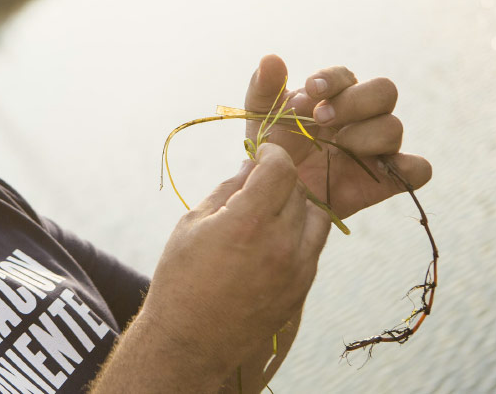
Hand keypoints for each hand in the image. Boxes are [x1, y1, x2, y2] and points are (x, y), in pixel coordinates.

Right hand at [94, 144, 330, 391]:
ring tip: (268, 211)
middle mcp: (280, 244)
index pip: (280, 168)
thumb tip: (250, 165)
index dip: (272, 153)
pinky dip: (299, 232)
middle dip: (278, 179)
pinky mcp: (301, 288)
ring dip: (295, 204)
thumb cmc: (180, 279)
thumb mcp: (192, 224)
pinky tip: (272, 238)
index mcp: (248, 223)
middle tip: (256, 184)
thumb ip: (227, 190)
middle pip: (297, 189)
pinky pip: (313, 246)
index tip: (262, 153)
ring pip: (314, 215)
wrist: (189, 341)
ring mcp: (296, 269)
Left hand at [244, 55, 431, 218]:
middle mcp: (363, 116)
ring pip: (395, 127)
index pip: (346, 76)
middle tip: (321, 119)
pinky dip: (409, 168)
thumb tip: (270, 59)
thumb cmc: (274, 149)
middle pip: (384, 91)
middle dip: (354, 102)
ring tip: (338, 147)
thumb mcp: (261, 118)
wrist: (278, 195)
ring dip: (366, 135)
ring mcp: (378, 148)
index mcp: (337, 96)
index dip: (332, 80)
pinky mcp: (388, 179)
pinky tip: (378, 170)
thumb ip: (264, 87)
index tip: (310, 90)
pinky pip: (419, 169)